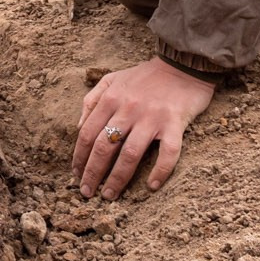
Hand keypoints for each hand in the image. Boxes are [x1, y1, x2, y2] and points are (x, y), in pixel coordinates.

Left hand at [74, 58, 216, 199]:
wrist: (183, 65)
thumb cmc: (145, 76)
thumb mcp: (113, 80)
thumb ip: (92, 100)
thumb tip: (79, 127)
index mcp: (111, 99)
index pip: (88, 134)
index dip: (79, 157)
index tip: (76, 175)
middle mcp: (128, 109)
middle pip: (104, 147)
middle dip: (92, 173)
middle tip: (87, 193)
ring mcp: (152, 117)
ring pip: (130, 154)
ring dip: (117, 178)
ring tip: (110, 195)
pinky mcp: (175, 123)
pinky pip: (168, 152)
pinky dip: (160, 171)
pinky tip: (151, 186)